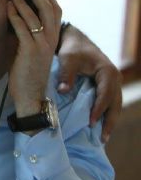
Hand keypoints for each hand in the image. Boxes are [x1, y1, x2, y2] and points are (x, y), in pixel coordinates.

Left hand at [7, 0, 60, 118]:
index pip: (55, 10)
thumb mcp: (30, 50)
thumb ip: (27, 35)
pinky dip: (15, 15)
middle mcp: (51, 39)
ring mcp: (42, 44)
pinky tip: (8, 7)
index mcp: (53, 38)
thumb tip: (16, 19)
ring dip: (22, 0)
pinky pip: (22, 27)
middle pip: (48, 8)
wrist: (30, 95)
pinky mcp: (30, 50)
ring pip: (35, 15)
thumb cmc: (27, 74)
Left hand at [56, 24, 121, 142]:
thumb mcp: (67, 59)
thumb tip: (63, 91)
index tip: (91, 122)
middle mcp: (115, 78)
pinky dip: (106, 115)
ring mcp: (113, 83)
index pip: (105, 94)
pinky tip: (100, 127)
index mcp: (108, 72)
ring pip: (115, 105)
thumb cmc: (71, 49)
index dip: (99, 109)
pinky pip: (109, 103)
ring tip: (103, 138)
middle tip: (102, 138)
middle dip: (110, 121)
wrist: (75, 40)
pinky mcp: (107, 86)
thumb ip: (66, 75)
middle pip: (115, 103)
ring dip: (110, 121)